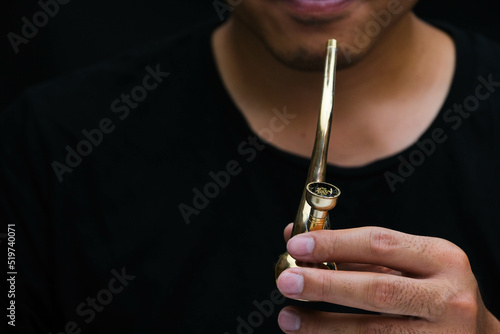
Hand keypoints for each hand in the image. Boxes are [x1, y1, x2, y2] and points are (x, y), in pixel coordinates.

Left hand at [276, 224, 499, 332]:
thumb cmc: (431, 292)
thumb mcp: (406, 263)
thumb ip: (356, 252)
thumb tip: (297, 236)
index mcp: (441, 258)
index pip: (379, 243)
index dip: (333, 244)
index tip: (295, 245)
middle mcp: (448, 297)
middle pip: (376, 290)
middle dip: (324, 285)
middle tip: (286, 281)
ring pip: (373, 332)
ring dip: (323, 325)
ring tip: (289, 318)